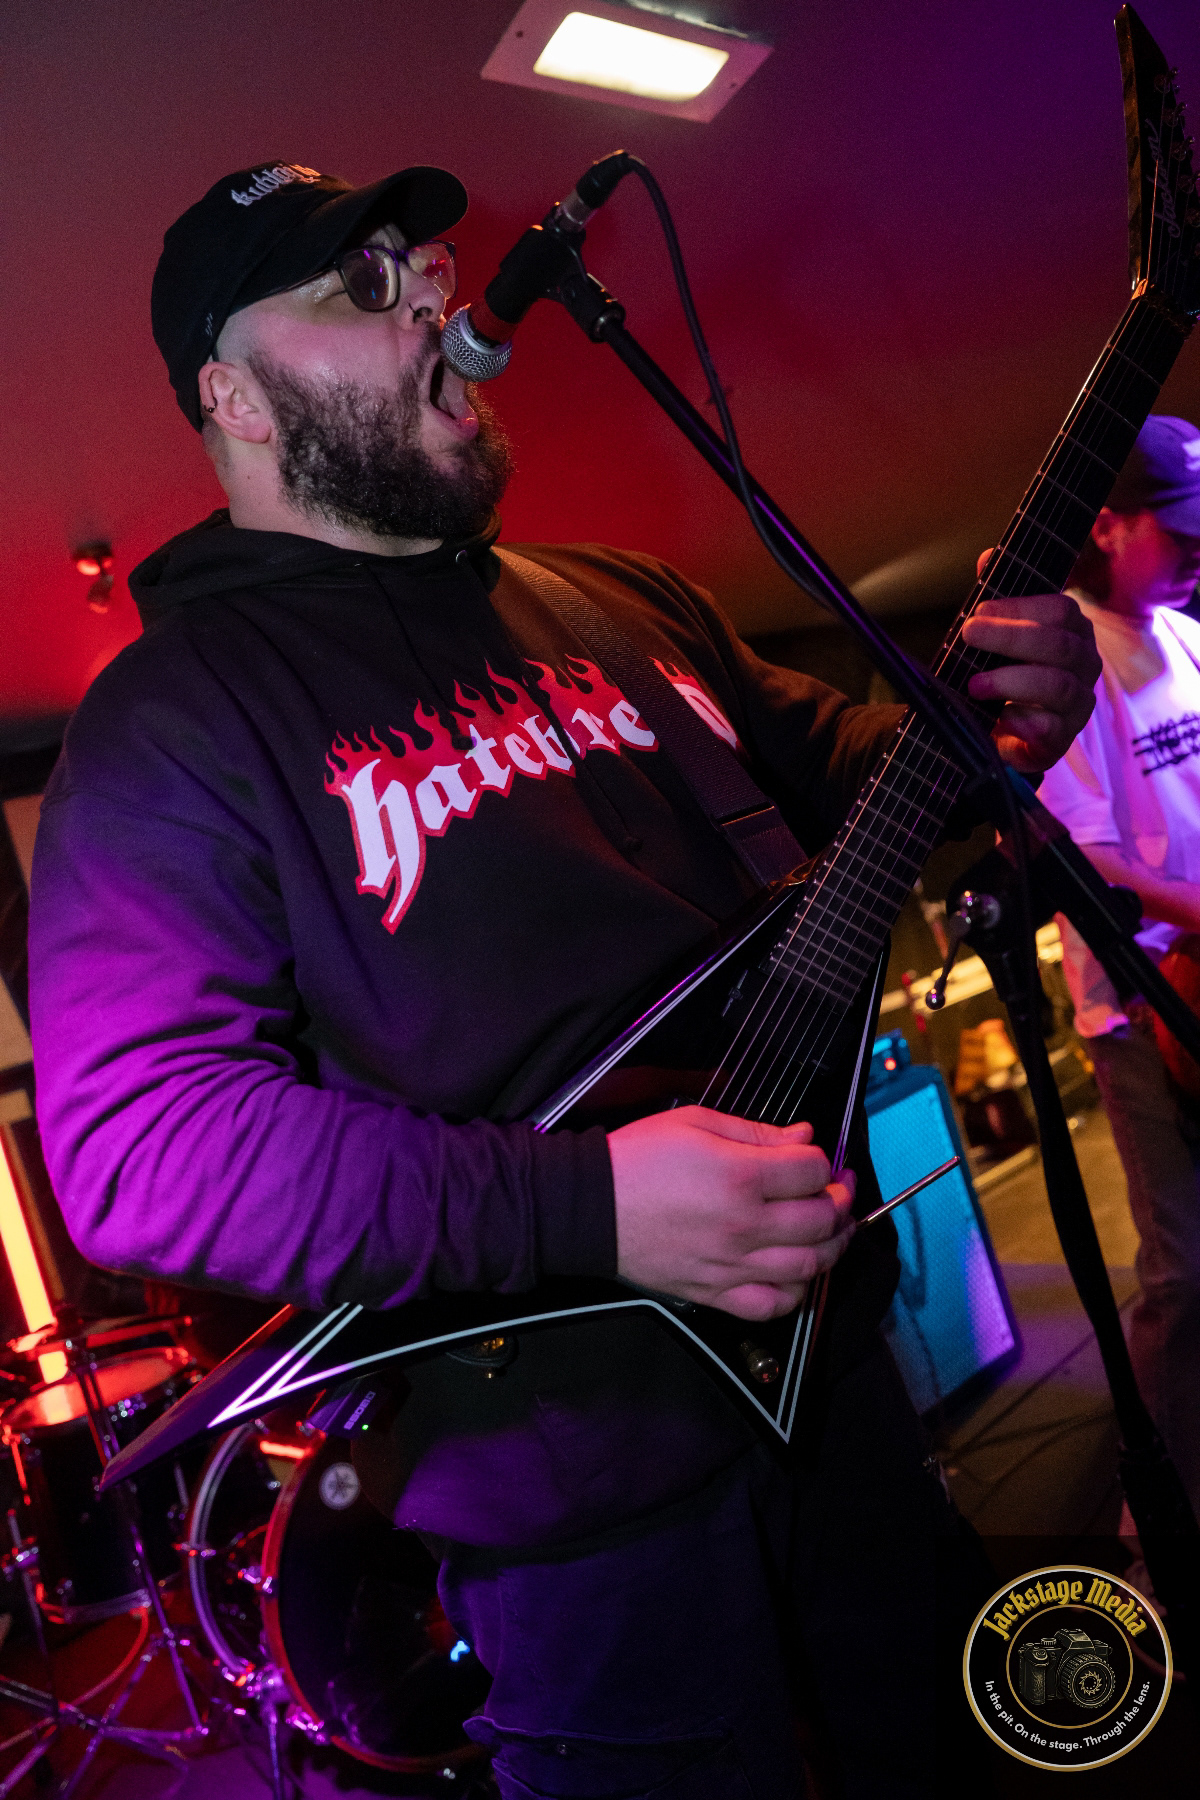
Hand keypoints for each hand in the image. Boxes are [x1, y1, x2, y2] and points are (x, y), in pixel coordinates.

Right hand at [607, 1106, 855, 1321]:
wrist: (590, 1208)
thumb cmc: (639, 1158)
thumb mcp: (696, 1123)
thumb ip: (757, 1133)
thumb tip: (804, 1138)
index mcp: (741, 1177)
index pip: (813, 1172)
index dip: (824, 1161)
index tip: (820, 1158)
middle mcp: (745, 1226)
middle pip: (822, 1220)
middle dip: (841, 1200)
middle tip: (837, 1190)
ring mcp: (732, 1265)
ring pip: (809, 1266)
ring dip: (833, 1246)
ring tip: (831, 1230)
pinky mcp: (715, 1293)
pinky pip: (772, 1305)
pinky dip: (796, 1293)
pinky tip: (796, 1273)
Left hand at [961, 554, 1100, 772]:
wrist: (999, 731)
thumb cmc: (1002, 671)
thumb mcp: (994, 634)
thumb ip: (996, 598)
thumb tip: (988, 558)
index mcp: (1072, 631)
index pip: (1060, 609)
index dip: (1019, 608)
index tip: (978, 612)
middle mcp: (1084, 664)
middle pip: (1059, 645)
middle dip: (1010, 638)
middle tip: (968, 635)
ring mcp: (1078, 704)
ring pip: (1058, 686)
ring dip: (1011, 682)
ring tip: (974, 684)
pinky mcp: (1062, 740)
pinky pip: (1051, 729)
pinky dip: (1022, 722)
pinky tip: (1000, 719)